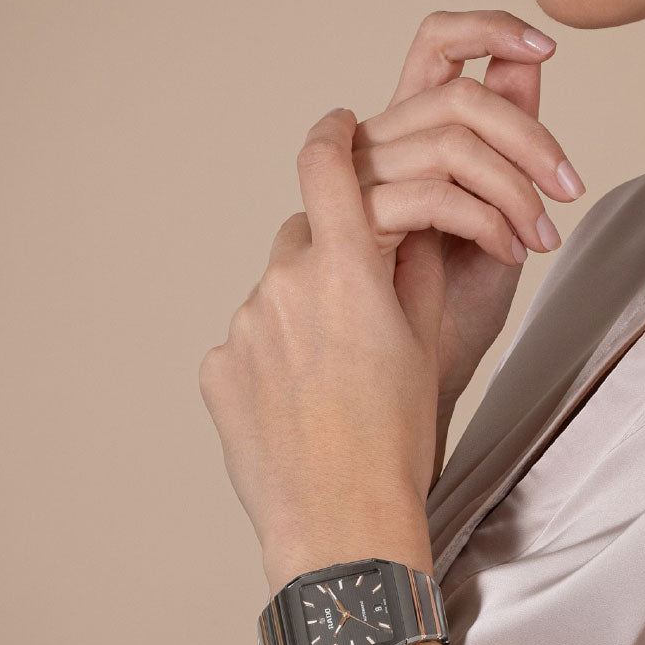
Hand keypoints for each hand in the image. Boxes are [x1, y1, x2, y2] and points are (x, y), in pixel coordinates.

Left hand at [198, 107, 439, 592]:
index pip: (326, 163)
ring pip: (276, 293)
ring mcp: (243, 327)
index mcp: (345, 269)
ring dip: (304, 311)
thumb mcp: (425, 347)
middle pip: (304, 236)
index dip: (333, 133)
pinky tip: (303, 403)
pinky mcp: (219, 370)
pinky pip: (250, 340)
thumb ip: (412, 275)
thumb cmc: (395, 443)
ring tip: (337, 378)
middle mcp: (282, 284)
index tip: (338, 124)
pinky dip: (275, 355)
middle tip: (361, 308)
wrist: (343, 520)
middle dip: (331, 254)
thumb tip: (405, 236)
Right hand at [351, 9, 585, 407]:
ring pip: (449, 142)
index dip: (486, 29)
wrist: (427, 379)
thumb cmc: (457, 308)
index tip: (546, 47)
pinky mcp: (356, 227)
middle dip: (529, 135)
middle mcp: (378, 148)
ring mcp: (361, 184)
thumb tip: (528, 62)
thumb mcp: (502, 213)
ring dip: (515, 188)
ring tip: (540, 238)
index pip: (435, 46)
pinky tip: (509, 254)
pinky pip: (433, 194)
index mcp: (411, 135)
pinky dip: (487, 219)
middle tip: (569, 187)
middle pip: (456, 94)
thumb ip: (509, 142)